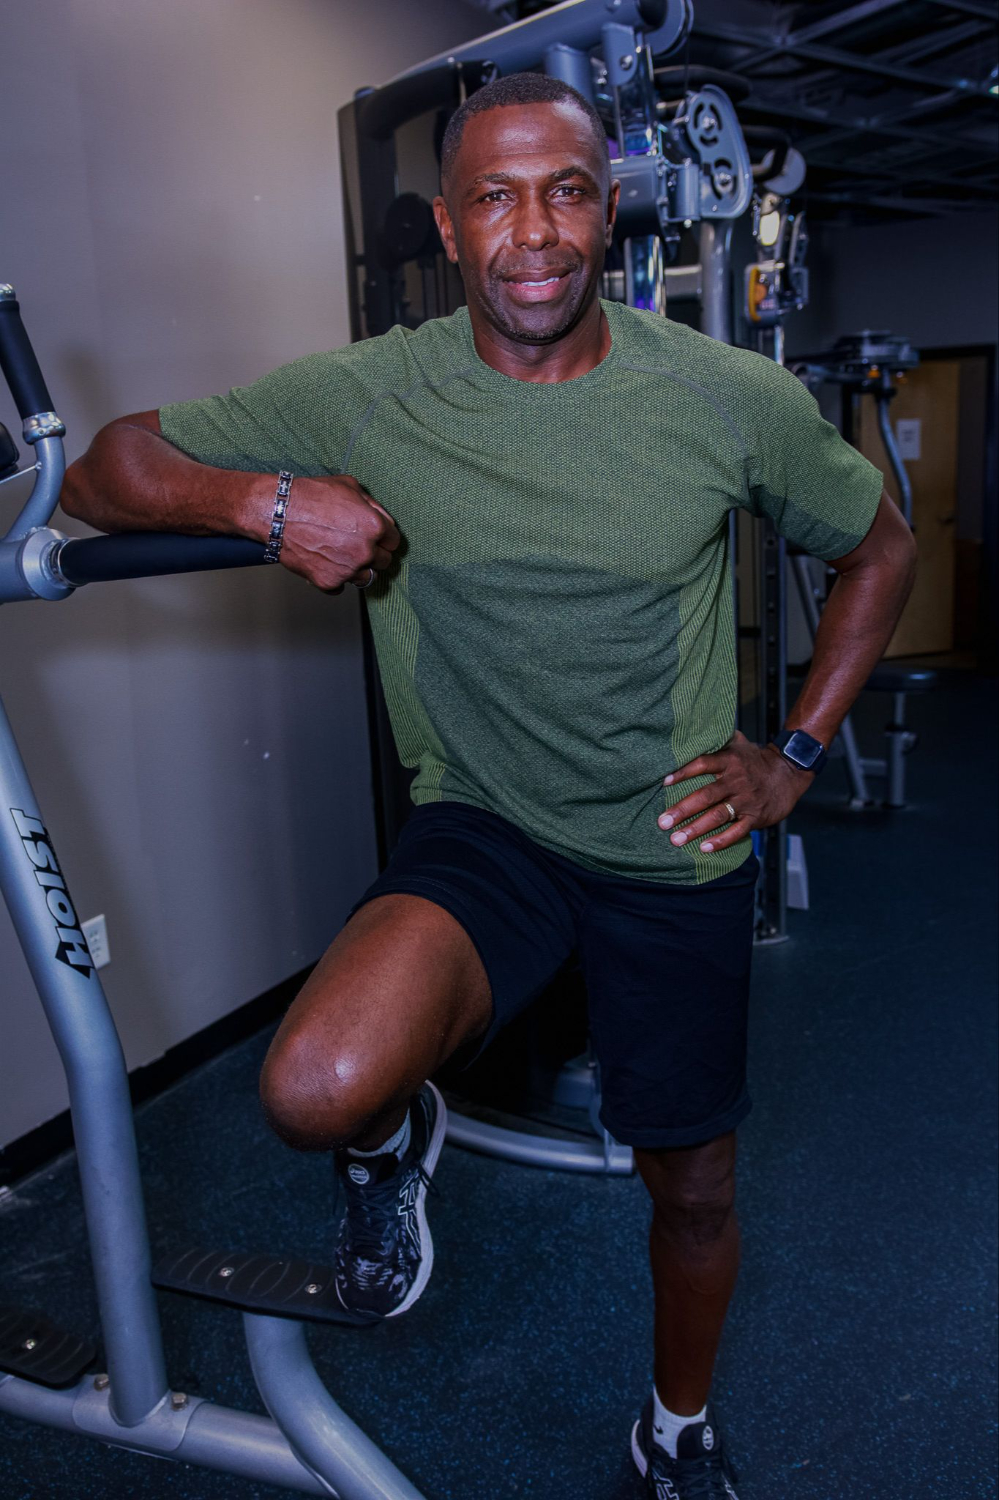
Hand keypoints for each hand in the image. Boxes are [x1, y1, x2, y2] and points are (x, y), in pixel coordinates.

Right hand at [274, 475, 400, 592]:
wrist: (278, 512)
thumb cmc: (310, 496)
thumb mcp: (349, 486)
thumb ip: (372, 505)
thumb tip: (382, 517)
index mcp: (374, 527)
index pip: (394, 542)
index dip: (385, 538)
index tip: (377, 539)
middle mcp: (364, 551)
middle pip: (383, 561)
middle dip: (374, 554)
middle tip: (356, 545)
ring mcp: (347, 569)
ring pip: (366, 578)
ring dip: (358, 569)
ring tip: (342, 556)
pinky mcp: (329, 582)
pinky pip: (341, 587)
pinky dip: (335, 578)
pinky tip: (326, 563)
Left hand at [658, 730, 813, 854]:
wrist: (788, 773)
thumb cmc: (755, 759)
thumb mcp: (739, 743)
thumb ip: (717, 739)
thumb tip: (691, 729)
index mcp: (730, 761)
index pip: (702, 764)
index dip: (683, 773)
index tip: (663, 782)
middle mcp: (736, 781)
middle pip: (706, 796)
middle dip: (683, 810)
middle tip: (663, 822)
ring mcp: (746, 800)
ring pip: (718, 816)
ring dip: (696, 828)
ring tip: (676, 839)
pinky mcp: (755, 817)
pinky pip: (737, 831)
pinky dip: (721, 841)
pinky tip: (704, 848)